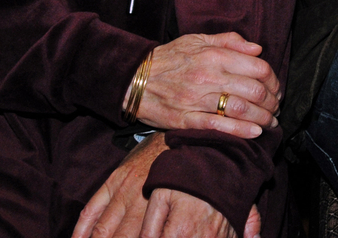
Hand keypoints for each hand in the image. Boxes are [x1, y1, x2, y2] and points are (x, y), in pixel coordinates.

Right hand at [73, 134, 261, 237]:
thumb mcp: (228, 185)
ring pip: (107, 231)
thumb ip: (241, 216)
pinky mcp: (114, 180)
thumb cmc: (209, 158)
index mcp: (179, 202)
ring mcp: (129, 189)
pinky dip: (83, 231)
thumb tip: (254, 237)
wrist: (182, 112)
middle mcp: (150, 197)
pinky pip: (92, 210)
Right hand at [127, 33, 281, 137]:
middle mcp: (208, 77)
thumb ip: (229, 41)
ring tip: (270, 122)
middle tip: (276, 107)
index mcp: (214, 56)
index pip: (257, 68)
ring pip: (239, 109)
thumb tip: (257, 49)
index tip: (276, 87)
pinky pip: (217, 126)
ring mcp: (197, 100)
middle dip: (271, 101)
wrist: (134, 79)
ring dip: (261, 118)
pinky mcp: (185, 119)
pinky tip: (254, 133)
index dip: (273, 80)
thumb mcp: (198, 40)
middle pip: (253, 90)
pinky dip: (239, 131)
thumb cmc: (169, 58)